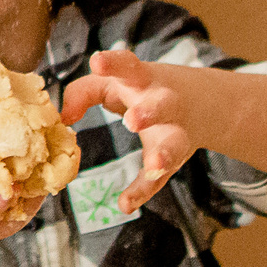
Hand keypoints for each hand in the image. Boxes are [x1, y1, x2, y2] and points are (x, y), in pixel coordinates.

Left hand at [61, 51, 200, 214]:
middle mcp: (163, 102)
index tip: (97, 62)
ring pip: (173, 143)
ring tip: (154, 165)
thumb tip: (62, 118)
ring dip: (163, 154)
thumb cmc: (143, 88)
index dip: (114, 63)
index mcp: (142, 79)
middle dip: (149, 112)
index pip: (129, 66)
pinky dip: (143, 191)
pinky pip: (159, 178)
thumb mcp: (115, 82)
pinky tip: (126, 204)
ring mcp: (174, 131)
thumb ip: (84, 93)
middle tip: (133, 120)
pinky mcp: (174, 158)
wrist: (204, 102)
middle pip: (161, 105)